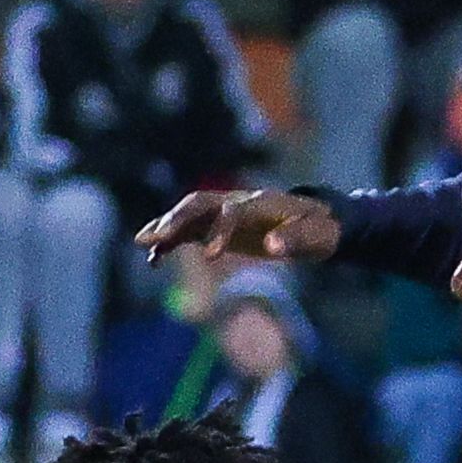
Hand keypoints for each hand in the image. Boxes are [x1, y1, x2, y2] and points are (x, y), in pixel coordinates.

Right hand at [136, 187, 341, 264]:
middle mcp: (238, 202)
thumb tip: (272, 246)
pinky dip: (170, 241)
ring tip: (142, 243)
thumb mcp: (316, 238)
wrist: (317, 222)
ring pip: (189, 213)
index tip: (210, 258)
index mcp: (261, 203)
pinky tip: (154, 260)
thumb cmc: (319, 231)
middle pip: (201, 204)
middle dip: (177, 219)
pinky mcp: (220, 227)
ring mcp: (226, 212)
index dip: (220, 230)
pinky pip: (190, 230)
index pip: (233, 210)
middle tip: (156, 237)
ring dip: (166, 226)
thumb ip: (295, 240)